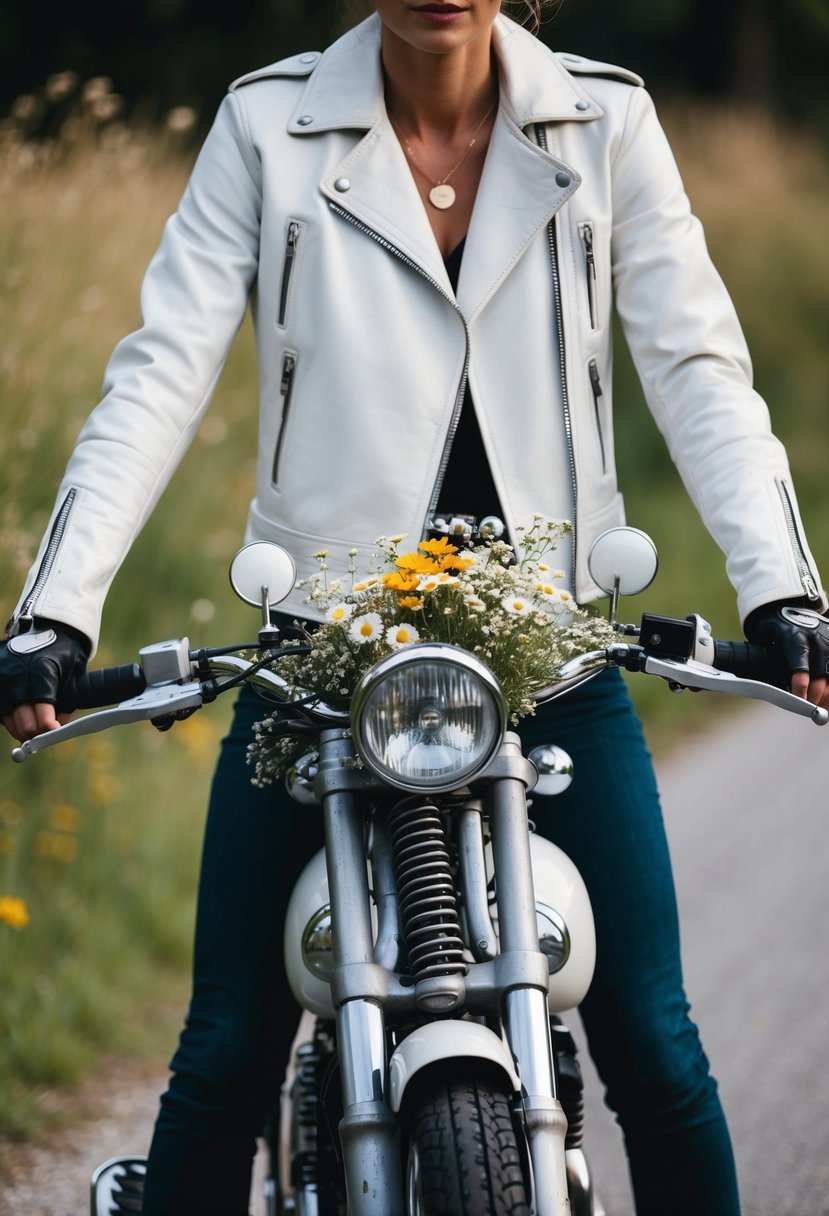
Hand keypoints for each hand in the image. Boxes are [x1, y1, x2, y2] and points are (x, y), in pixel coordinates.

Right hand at [0, 622, 89, 742]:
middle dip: (31, 730)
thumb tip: (58, 727)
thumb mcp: (75, 673)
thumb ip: (68, 700)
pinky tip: (17, 720)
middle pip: (20, 713)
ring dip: (16, 727)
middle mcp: (18, 669)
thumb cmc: (64, 653)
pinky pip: (0, 704)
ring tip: (29, 733)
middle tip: (40, 738)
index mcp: (42, 668)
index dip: (46, 724)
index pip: (42, 704)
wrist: (48, 628)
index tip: (52, 733)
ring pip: (5, 712)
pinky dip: (7, 715)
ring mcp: (2, 670)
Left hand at [744, 602, 828, 709]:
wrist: (788, 605)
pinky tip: (828, 696)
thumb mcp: (765, 639)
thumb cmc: (774, 628)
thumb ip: (766, 660)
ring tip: (822, 705)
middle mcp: (815, 638)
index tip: (798, 699)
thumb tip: (756, 686)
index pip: (799, 666)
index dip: (800, 685)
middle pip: (821, 673)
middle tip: (809, 707)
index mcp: (794, 637)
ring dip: (828, 692)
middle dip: (817, 694)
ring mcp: (828, 639)